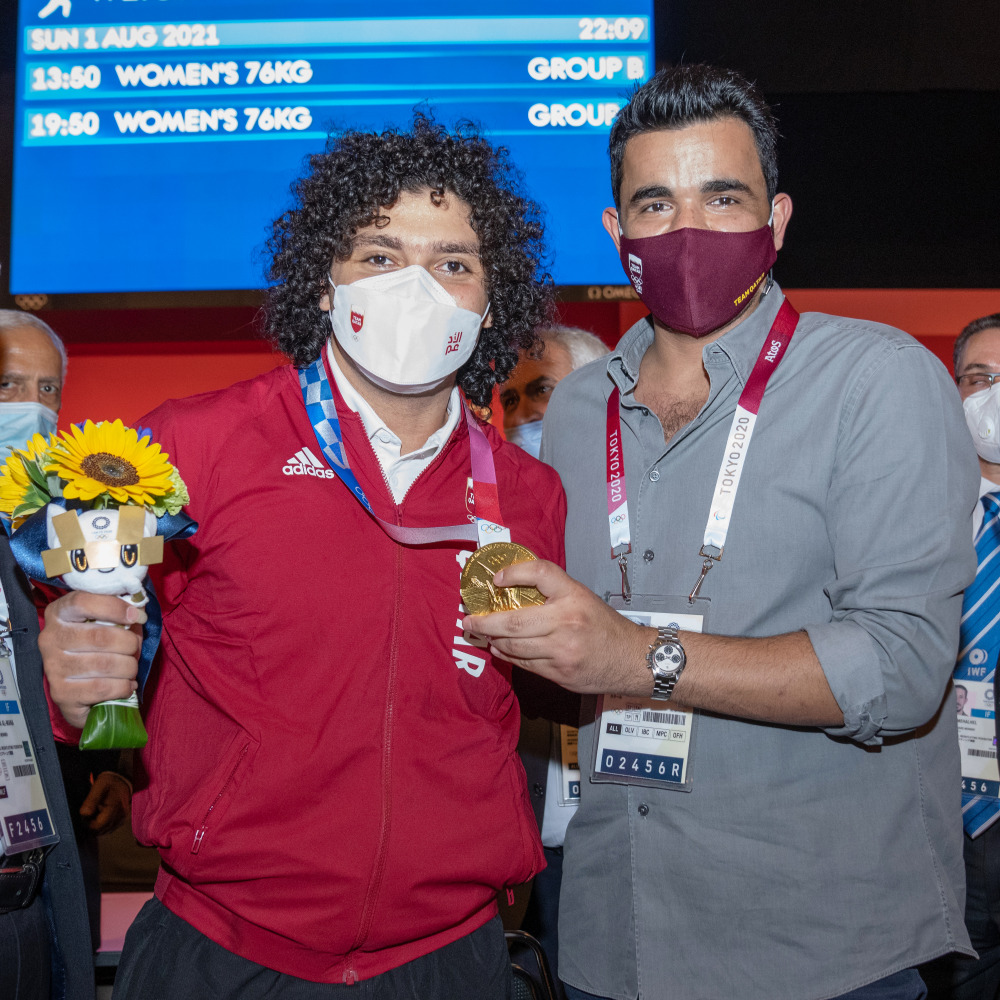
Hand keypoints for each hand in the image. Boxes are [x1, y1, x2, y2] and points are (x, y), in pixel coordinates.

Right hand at [39, 592, 144, 729]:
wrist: (79, 689)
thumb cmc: (100, 648)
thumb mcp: (108, 623)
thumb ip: (122, 613)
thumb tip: (140, 611)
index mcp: (59, 613)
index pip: (82, 602)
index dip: (114, 607)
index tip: (137, 616)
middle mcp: (50, 638)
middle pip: (100, 637)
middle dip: (129, 644)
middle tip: (135, 649)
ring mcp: (53, 667)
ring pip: (105, 665)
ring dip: (129, 667)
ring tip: (130, 669)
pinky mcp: (60, 693)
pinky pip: (102, 688)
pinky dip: (123, 686)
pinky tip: (126, 685)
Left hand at [79, 770, 130, 833]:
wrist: (123, 778)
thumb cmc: (110, 781)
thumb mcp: (99, 785)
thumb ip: (91, 800)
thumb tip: (84, 814)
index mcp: (114, 806)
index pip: (98, 825)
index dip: (88, 824)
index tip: (84, 815)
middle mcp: (121, 814)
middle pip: (102, 830)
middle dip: (92, 825)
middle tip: (88, 814)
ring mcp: (123, 816)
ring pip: (106, 830)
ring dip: (98, 826)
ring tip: (94, 814)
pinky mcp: (124, 817)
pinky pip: (111, 827)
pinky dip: (104, 825)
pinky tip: (101, 816)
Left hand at [461, 560, 654, 695]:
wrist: (632, 659)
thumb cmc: (605, 626)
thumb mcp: (583, 597)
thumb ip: (552, 592)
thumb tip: (511, 589)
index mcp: (573, 595)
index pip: (539, 573)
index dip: (513, 573)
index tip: (496, 580)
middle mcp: (566, 621)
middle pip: (513, 621)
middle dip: (484, 622)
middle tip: (469, 621)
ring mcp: (562, 650)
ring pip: (514, 647)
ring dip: (493, 641)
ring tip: (484, 636)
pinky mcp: (559, 673)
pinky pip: (524, 664)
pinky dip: (508, 656)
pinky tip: (500, 650)